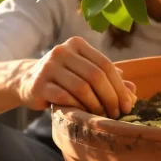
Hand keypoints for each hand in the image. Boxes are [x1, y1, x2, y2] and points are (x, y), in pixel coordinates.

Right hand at [17, 37, 136, 117]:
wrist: (28, 81)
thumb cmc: (64, 78)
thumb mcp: (85, 73)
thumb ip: (107, 78)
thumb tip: (133, 91)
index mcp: (77, 44)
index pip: (105, 64)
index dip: (119, 86)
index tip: (127, 104)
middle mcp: (62, 51)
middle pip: (95, 75)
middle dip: (110, 97)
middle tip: (117, 114)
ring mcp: (48, 66)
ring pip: (81, 87)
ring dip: (95, 105)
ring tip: (102, 117)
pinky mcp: (38, 84)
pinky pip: (64, 97)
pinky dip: (78, 108)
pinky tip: (83, 115)